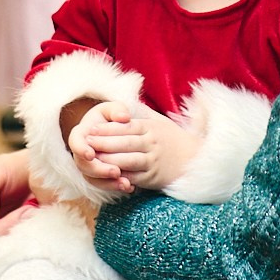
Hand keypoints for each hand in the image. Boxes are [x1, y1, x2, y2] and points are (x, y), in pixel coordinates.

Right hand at [66, 101, 138, 194]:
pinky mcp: (99, 176)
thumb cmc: (112, 117)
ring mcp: (89, 166)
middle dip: (100, 170)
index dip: (80, 149)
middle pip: (84, 165)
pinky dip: (115, 187)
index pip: (75, 142)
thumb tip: (124, 116)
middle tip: (116, 171)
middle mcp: (82, 152)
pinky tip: (130, 187)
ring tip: (126, 183)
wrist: (115, 130)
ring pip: (93, 178)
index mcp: (81, 134)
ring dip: (108, 183)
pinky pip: (103, 185)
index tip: (91, 154)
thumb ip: (117, 110)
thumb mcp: (114, 109)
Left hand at [76, 102, 198, 190]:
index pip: (125, 127)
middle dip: (103, 143)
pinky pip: (134, 177)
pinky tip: (107, 174)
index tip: (90, 129)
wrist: (193, 159)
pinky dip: (120, 176)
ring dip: (108, 160)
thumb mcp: (158, 121)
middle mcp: (152, 143)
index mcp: (150, 128)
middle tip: (86, 143)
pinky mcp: (153, 178)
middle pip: (124, 143)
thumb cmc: (170, 138)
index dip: (107, 129)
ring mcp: (153, 161)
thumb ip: (140, 112)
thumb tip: (123, 102)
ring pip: (127, 161)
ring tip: (92, 159)